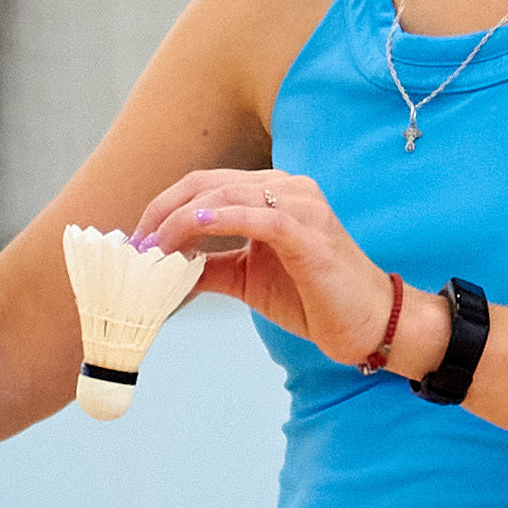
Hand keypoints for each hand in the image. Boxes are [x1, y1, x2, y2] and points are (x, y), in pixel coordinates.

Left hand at [134, 171, 416, 368]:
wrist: (371, 324)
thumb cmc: (314, 297)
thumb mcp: (250, 278)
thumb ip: (211, 266)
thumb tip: (163, 270)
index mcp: (273, 192)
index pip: (206, 183)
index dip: (165, 206)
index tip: (137, 238)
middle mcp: (288, 187)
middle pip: (209, 183)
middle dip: (163, 210)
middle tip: (136, 243)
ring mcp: (302, 206)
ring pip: (228, 195)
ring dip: (182, 220)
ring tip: (155, 248)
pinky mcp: (311, 234)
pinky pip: (260, 217)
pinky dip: (223, 219)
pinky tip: (194, 228)